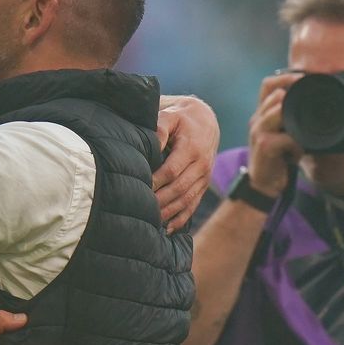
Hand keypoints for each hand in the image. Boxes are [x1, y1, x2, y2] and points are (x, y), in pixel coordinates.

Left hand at [153, 96, 219, 231]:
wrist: (204, 120)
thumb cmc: (180, 118)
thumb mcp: (170, 116)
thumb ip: (160, 128)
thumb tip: (152, 143)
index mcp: (192, 149)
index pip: (171, 171)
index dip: (155, 182)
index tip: (139, 189)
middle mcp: (201, 165)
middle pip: (179, 189)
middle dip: (160, 201)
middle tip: (140, 210)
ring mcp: (204, 177)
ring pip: (186, 199)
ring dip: (169, 213)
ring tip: (151, 223)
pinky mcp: (203, 184)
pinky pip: (194, 204)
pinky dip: (182, 218)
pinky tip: (168, 228)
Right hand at [246, 72, 303, 197]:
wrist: (262, 184)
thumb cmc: (276, 158)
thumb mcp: (281, 134)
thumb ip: (289, 118)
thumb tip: (312, 103)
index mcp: (261, 114)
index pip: (268, 84)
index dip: (286, 76)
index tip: (305, 79)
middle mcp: (257, 119)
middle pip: (276, 94)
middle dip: (296, 100)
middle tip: (311, 110)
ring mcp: (258, 131)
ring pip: (280, 111)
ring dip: (297, 122)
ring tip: (302, 137)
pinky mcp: (264, 145)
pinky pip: (288, 137)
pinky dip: (297, 145)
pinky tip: (297, 153)